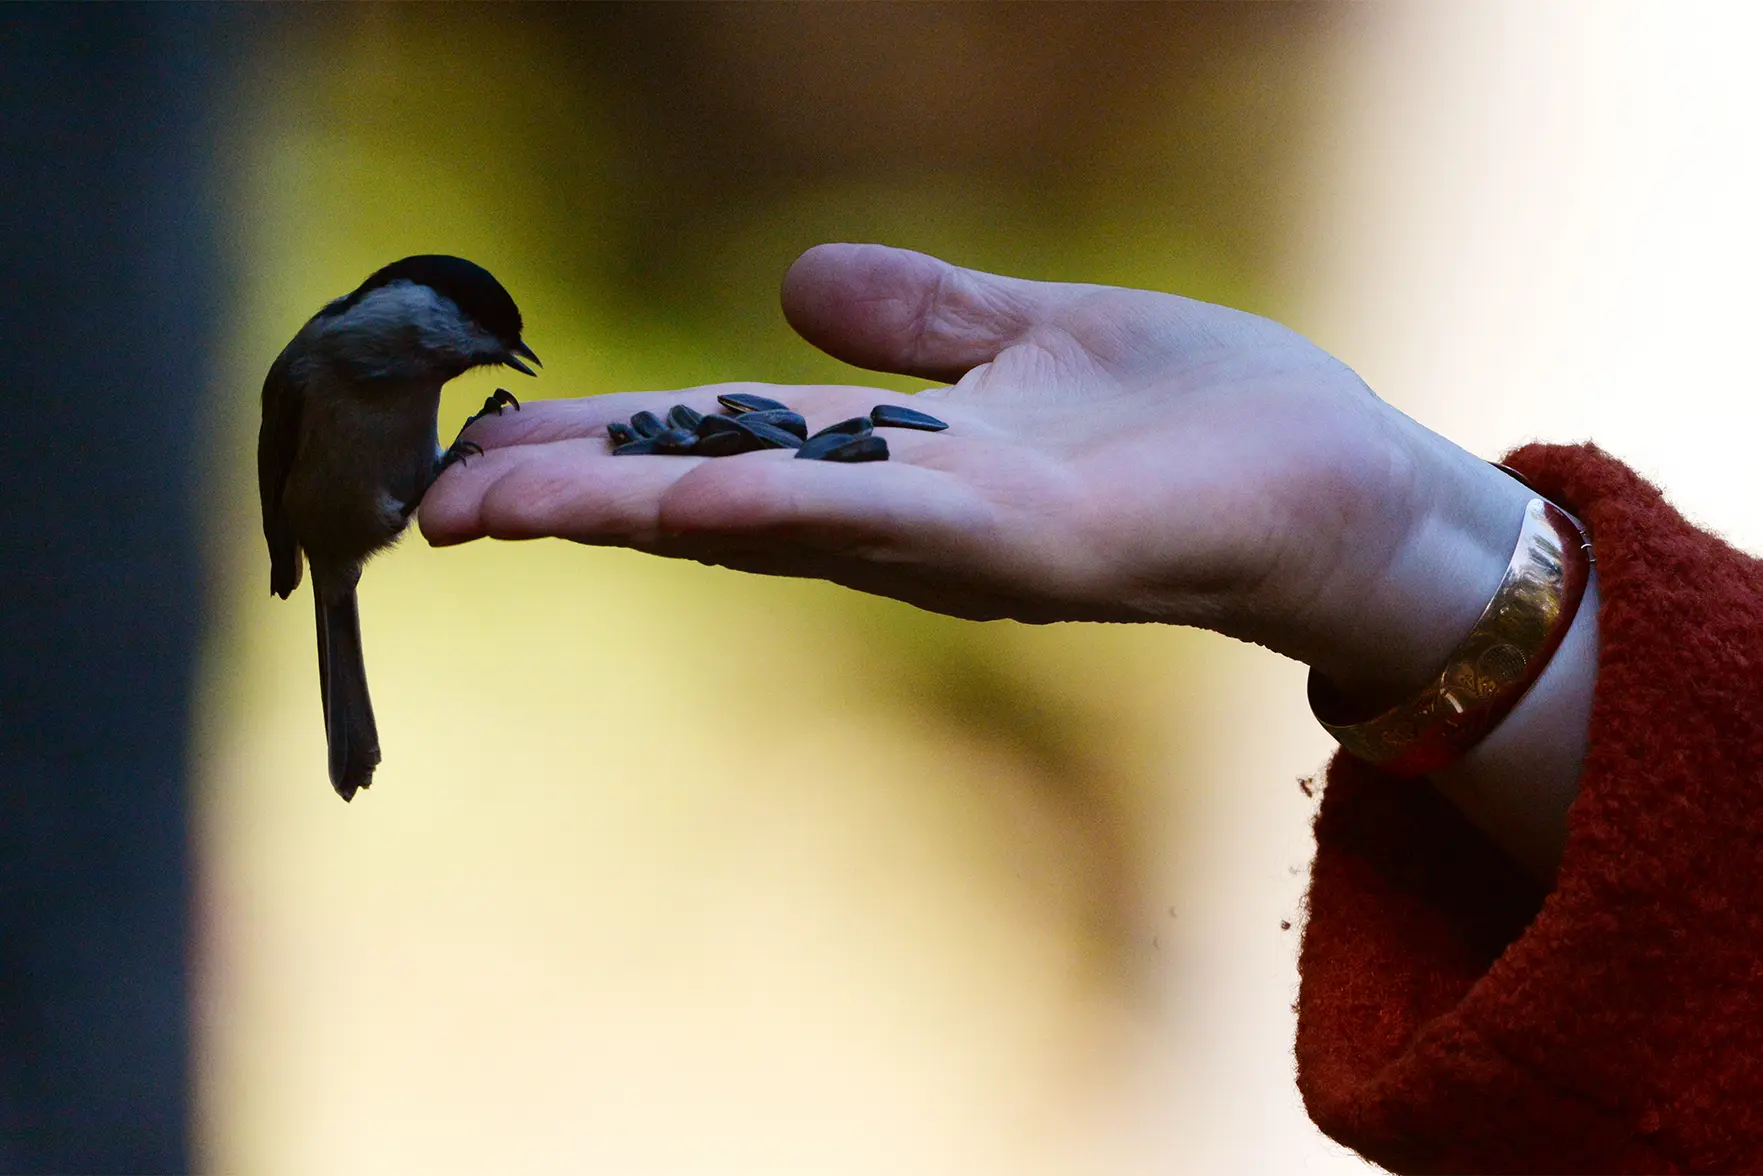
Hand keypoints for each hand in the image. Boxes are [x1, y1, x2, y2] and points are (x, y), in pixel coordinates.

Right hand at [421, 244, 1532, 705]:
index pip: (711, 444)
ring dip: (626, 513)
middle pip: (703, 495)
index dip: (596, 446)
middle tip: (424, 503)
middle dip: (566, 498)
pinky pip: (889, 522)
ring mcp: (960, 540)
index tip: (480, 441)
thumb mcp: (1032, 343)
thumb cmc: (1200, 421)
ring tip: (490, 508)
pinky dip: (784, 511)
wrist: (1341, 490)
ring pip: (762, 519)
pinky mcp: (1035, 548)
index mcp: (892, 457)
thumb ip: (915, 323)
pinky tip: (691, 500)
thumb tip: (789, 285)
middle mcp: (901, 511)